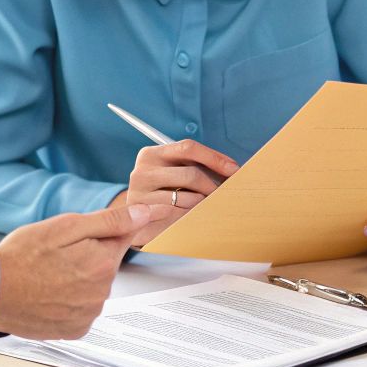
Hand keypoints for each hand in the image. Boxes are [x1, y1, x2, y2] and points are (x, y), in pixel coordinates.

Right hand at [0, 202, 159, 337]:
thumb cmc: (22, 257)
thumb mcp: (65, 226)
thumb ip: (109, 221)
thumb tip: (144, 214)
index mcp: (103, 263)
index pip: (122, 237)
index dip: (111, 229)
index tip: (105, 228)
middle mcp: (101, 293)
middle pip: (105, 263)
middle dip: (88, 254)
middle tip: (57, 252)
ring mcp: (88, 314)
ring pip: (93, 286)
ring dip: (78, 278)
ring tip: (49, 273)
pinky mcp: (74, 329)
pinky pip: (82, 308)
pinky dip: (70, 300)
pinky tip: (50, 292)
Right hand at [116, 140, 239, 245]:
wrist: (132, 218)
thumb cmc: (161, 191)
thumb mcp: (172, 173)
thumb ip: (195, 166)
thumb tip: (231, 170)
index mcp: (152, 154)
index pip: (188, 148)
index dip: (214, 158)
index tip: (234, 170)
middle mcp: (142, 171)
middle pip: (191, 174)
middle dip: (213, 186)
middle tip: (224, 195)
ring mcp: (139, 194)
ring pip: (187, 199)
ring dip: (202, 204)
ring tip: (205, 207)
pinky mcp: (143, 217)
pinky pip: (178, 216)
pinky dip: (190, 217)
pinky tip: (191, 217)